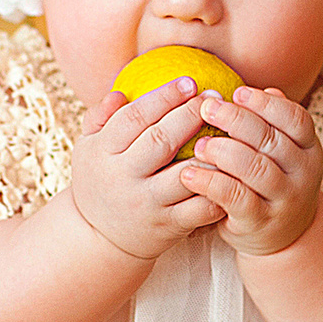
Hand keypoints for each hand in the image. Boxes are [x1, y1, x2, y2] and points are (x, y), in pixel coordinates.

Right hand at [67, 77, 225, 260]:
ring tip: (232, 131)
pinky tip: (235, 172)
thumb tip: (119, 92)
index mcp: (102, 151)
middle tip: (215, 97)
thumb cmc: (99, 181)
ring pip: (186, 174)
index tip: (189, 82)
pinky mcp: (168, 226)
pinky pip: (199, 207)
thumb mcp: (87, 149)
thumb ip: (100, 118)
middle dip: (191, 115)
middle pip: (162, 140)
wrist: (99, 239)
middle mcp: (123, 177)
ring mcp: (147, 203)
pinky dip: (219, 190)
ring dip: (212, 152)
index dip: (163, 96)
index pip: (134, 117)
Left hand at [182, 86, 322, 256]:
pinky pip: (236, 198)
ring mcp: (284, 199)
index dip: (266, 103)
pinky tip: (189, 173)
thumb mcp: (280, 152)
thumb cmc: (271, 182)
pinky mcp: (260, 221)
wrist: (282, 236)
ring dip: (223, 151)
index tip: (236, 92)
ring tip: (198, 143)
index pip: (295, 119)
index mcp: (309, 148)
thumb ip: (270, 123)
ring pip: (255, 168)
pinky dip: (211, 182)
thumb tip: (257, 89)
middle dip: (236, 120)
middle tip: (206, 107)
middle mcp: (303, 173)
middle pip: (271, 140)